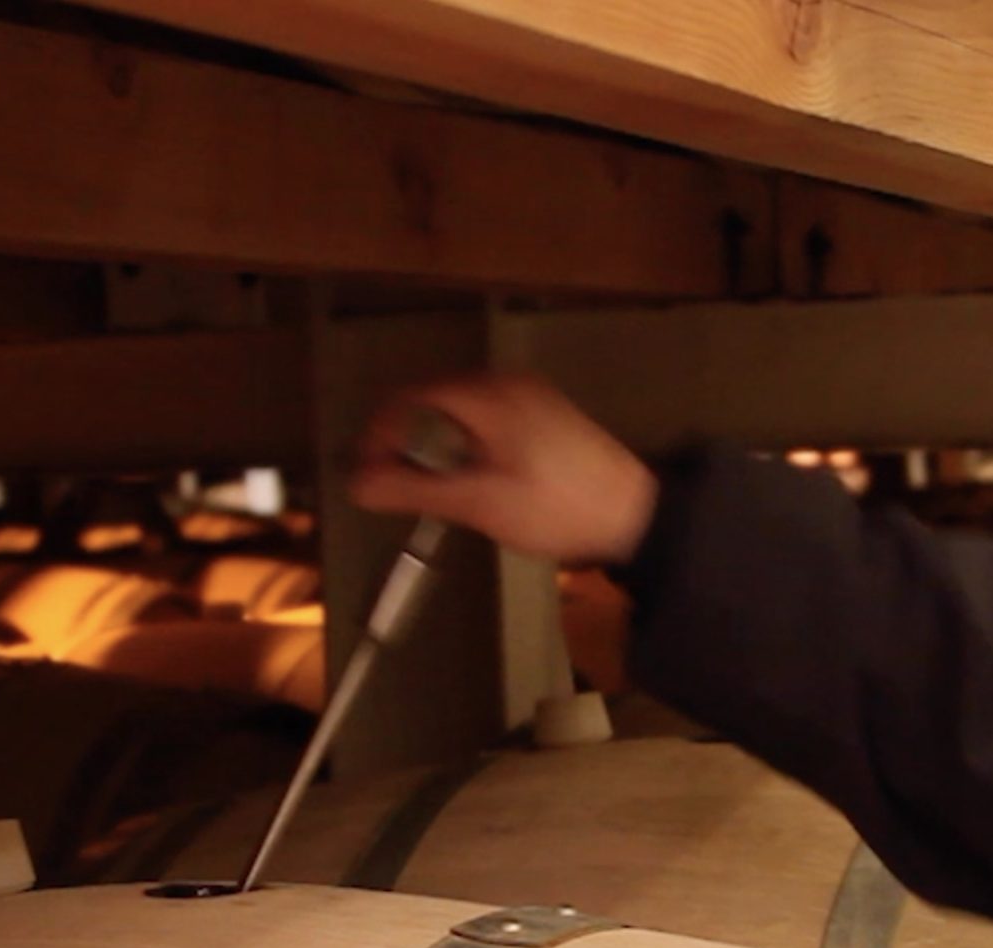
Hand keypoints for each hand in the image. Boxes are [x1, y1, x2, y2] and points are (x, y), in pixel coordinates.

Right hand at [349, 374, 658, 565]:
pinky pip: (487, 425)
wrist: (636, 517)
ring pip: (460, 417)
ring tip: (431, 493)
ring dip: (437, 450)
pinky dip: (466, 450)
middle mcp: (507, 385)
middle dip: (407, 444)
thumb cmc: (554, 507)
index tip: (367, 474)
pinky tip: (472, 486)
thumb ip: (414, 489)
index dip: (381, 435)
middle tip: (396, 488)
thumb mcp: (478, 502)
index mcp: (488, 395)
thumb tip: (356, 483)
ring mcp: (530, 399)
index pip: (411, 397)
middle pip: (434, 404)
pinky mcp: (546, 420)